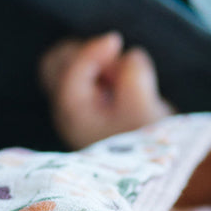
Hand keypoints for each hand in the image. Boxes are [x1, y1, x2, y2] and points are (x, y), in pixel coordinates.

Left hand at [39, 32, 173, 148]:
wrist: (155, 169)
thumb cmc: (147, 142)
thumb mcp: (145, 107)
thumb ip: (133, 74)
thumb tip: (128, 55)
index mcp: (73, 113)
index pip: (69, 71)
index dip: (92, 49)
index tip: (116, 40)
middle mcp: (67, 109)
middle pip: (56, 63)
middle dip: (84, 52)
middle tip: (114, 63)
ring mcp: (76, 107)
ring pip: (68, 65)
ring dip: (93, 59)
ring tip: (121, 76)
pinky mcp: (89, 104)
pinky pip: (84, 73)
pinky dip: (100, 67)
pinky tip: (121, 82)